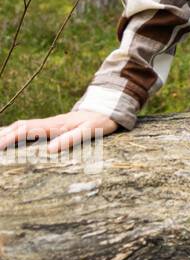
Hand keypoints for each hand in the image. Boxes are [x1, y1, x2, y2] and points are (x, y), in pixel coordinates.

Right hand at [0, 110, 119, 154]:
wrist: (109, 109)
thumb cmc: (101, 121)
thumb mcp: (90, 131)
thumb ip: (71, 139)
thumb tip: (49, 150)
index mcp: (54, 125)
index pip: (26, 130)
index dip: (10, 139)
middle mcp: (49, 122)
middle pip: (19, 127)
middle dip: (2, 136)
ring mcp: (50, 123)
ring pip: (23, 125)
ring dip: (7, 132)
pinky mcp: (53, 125)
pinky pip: (30, 127)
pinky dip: (16, 131)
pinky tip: (11, 136)